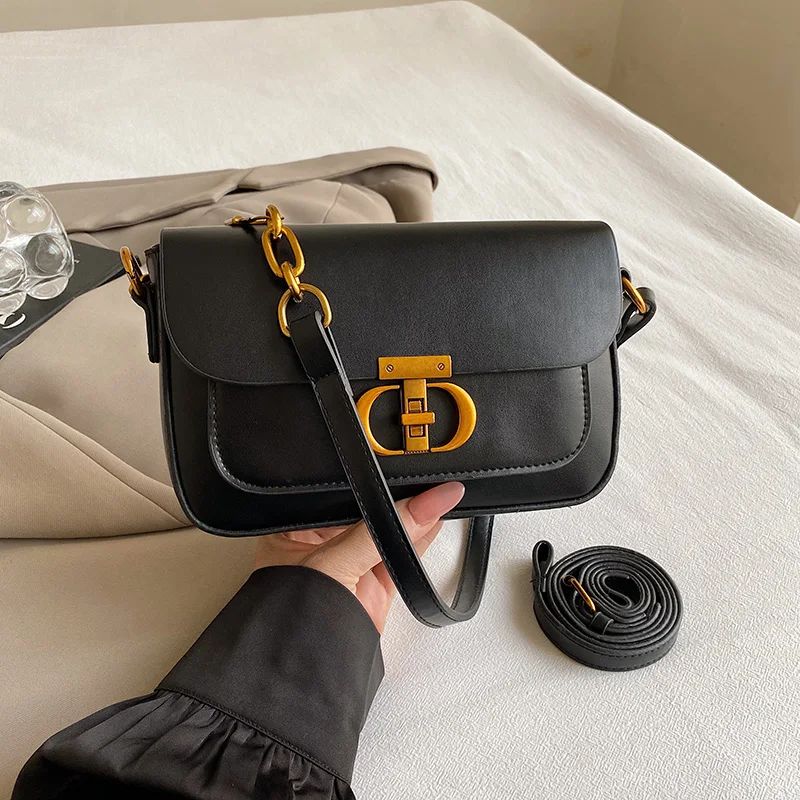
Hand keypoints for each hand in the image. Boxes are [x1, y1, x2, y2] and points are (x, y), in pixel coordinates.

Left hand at [253, 482, 464, 631]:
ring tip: (440, 492)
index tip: (397, 462)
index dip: (366, 479)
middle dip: (393, 496)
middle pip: (364, 511)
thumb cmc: (290, 618)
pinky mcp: (372, 587)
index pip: (337, 493)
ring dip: (413, 516)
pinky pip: (400, 556)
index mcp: (293, 529)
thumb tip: (425, 503)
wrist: (304, 677)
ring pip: (386, 533)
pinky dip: (420, 540)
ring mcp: (348, 567)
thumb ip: (380, 531)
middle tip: (424, 474)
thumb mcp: (334, 561)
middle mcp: (319, 545)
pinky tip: (437, 519)